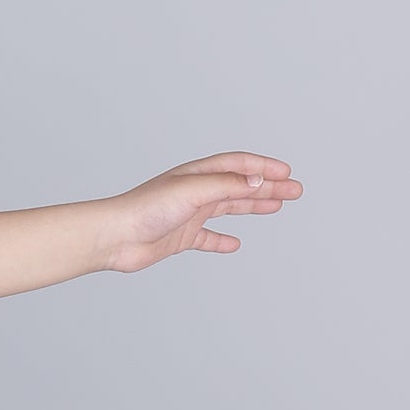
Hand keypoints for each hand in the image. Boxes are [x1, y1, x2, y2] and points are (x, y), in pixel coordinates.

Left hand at [98, 152, 301, 273]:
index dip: (264, 167)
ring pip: (228, 208)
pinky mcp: (179, 237)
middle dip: (268, 187)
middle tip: (295, 191)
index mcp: (198, 174)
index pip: (239, 164)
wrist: (114, 237)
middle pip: (239, 185)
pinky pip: (207, 238)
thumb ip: (226, 185)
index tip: (287, 174)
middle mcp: (195, 191)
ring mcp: (188, 214)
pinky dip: (222, 240)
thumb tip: (257, 179)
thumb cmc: (146, 209)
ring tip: (276, 207)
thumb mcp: (193, 191)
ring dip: (253, 207)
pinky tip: (234, 244)